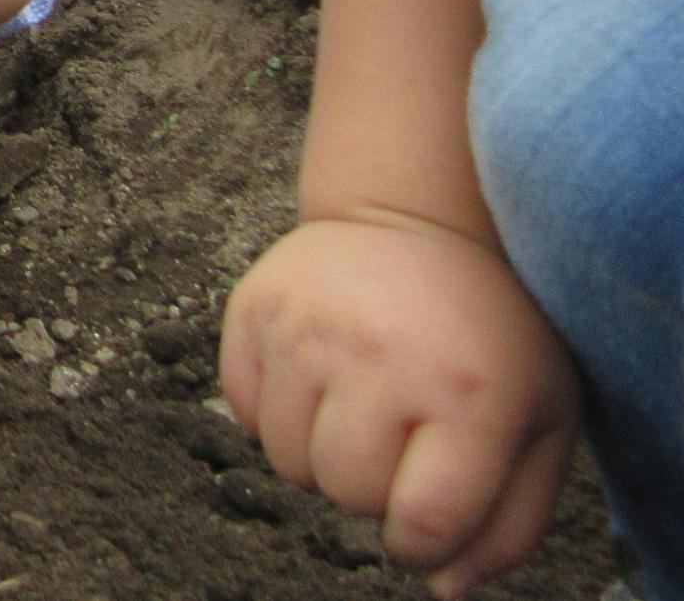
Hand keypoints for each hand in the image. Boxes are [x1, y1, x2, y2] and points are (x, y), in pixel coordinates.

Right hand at [220, 217, 580, 596]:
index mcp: (469, 395)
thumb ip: (509, 523)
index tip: (427, 512)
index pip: (422, 524)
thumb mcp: (539, 427)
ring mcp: (307, 326)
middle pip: (346, 492)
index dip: (420, 541)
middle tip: (397, 439)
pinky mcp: (254, 307)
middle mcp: (381, 357)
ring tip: (356, 407)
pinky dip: (275, 414)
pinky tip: (315, 377)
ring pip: (287, 460)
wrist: (420, 218)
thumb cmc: (491, 338)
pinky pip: (242, 410)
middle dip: (371, 488)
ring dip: (320, 455)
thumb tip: (442, 589)